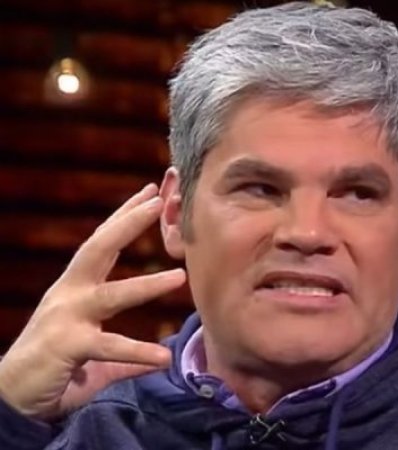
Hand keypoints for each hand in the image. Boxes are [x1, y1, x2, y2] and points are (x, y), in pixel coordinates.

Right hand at [0, 184, 186, 419]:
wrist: (10, 398)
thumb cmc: (54, 367)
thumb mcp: (96, 353)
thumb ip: (127, 353)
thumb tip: (162, 357)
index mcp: (76, 287)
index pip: (103, 244)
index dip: (125, 217)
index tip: (150, 193)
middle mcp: (69, 294)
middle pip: (100, 249)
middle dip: (129, 223)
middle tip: (159, 201)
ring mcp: (66, 318)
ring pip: (111, 295)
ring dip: (147, 285)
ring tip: (180, 277)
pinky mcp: (66, 347)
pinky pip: (108, 348)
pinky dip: (138, 353)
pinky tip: (163, 357)